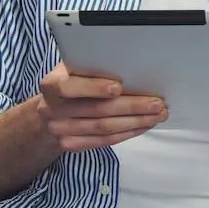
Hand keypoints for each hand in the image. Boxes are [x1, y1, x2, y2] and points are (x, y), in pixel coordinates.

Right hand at [36, 62, 167, 151]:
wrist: (51, 109)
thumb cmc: (72, 81)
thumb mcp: (74, 68)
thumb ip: (93, 66)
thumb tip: (130, 63)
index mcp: (52, 84)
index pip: (69, 87)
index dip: (94, 88)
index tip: (118, 87)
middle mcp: (51, 109)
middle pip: (95, 110)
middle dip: (131, 106)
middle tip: (156, 103)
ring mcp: (59, 130)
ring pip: (103, 128)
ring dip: (135, 122)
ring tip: (157, 115)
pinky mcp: (70, 144)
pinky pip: (103, 141)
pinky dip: (127, 133)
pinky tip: (143, 125)